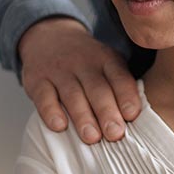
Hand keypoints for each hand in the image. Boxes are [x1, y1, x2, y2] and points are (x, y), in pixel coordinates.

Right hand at [18, 17, 140, 143]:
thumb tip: (136, 121)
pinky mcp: (37, 79)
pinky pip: (44, 96)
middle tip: (114, 134)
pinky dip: (51, 111)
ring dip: (82, 117)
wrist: (47, 36)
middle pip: (97, 88)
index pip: (119, 77)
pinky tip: (59, 126)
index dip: (126, 96)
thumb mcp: (108, 65)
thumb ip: (122, 88)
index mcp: (107, 59)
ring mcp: (59, 70)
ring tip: (92, 137)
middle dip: (107, 112)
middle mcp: (84, 62)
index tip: (132, 115)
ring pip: (72, 94)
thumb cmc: (87, 63)